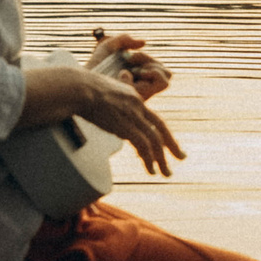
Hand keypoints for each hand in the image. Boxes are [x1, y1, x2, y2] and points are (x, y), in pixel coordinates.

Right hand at [72, 69, 186, 176]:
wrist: (78, 88)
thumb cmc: (81, 88)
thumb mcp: (102, 89)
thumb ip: (111, 95)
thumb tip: (110, 96)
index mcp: (132, 97)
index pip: (151, 117)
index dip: (159, 131)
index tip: (165, 142)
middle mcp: (137, 106)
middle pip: (160, 128)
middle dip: (172, 145)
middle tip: (181, 157)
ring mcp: (132, 116)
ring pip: (155, 140)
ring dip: (162, 159)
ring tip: (166, 173)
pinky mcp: (125, 126)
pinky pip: (143, 146)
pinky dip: (149, 159)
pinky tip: (151, 170)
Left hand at [90, 30, 172, 100]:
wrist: (84, 81)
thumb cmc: (95, 67)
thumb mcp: (108, 46)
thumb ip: (124, 39)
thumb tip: (144, 42)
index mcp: (138, 76)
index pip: (156, 67)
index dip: (146, 59)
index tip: (128, 56)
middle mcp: (143, 86)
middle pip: (166, 73)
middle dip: (150, 61)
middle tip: (131, 59)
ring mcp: (144, 93)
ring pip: (166, 79)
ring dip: (153, 68)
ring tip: (134, 68)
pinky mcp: (143, 97)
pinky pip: (161, 83)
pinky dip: (151, 73)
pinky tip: (129, 73)